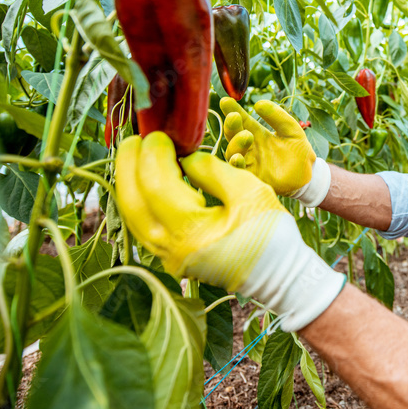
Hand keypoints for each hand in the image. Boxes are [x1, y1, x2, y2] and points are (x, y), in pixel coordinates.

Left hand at [115, 132, 344, 330]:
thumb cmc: (270, 235)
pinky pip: (142, 223)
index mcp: (190, 231)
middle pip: (131, 199)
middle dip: (129, 163)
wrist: (278, 275)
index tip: (161, 133)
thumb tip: (186, 157)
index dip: (153, 153)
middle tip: (137, 137)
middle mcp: (169, 247)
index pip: (155, 183)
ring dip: (130, 180)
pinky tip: (148, 181)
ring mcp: (166, 255)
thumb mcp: (249, 192)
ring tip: (138, 155)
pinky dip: (140, 197)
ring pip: (131, 213)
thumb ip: (213, 170)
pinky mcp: (170, 256)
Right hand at [222, 99, 328, 203]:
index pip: (242, 120)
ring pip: (233, 152)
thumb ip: (278, 117)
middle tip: (235, 117)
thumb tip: (259, 103)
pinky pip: (239, 171)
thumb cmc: (299, 152)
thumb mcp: (292, 131)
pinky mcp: (252, 177)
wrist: (308, 177)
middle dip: (231, 125)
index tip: (226, 100)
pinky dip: (236, 164)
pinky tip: (238, 157)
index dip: (233, 110)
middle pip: (233, 134)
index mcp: (258, 133)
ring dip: (235, 143)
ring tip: (246, 135)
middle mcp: (250, 147)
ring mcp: (249, 162)